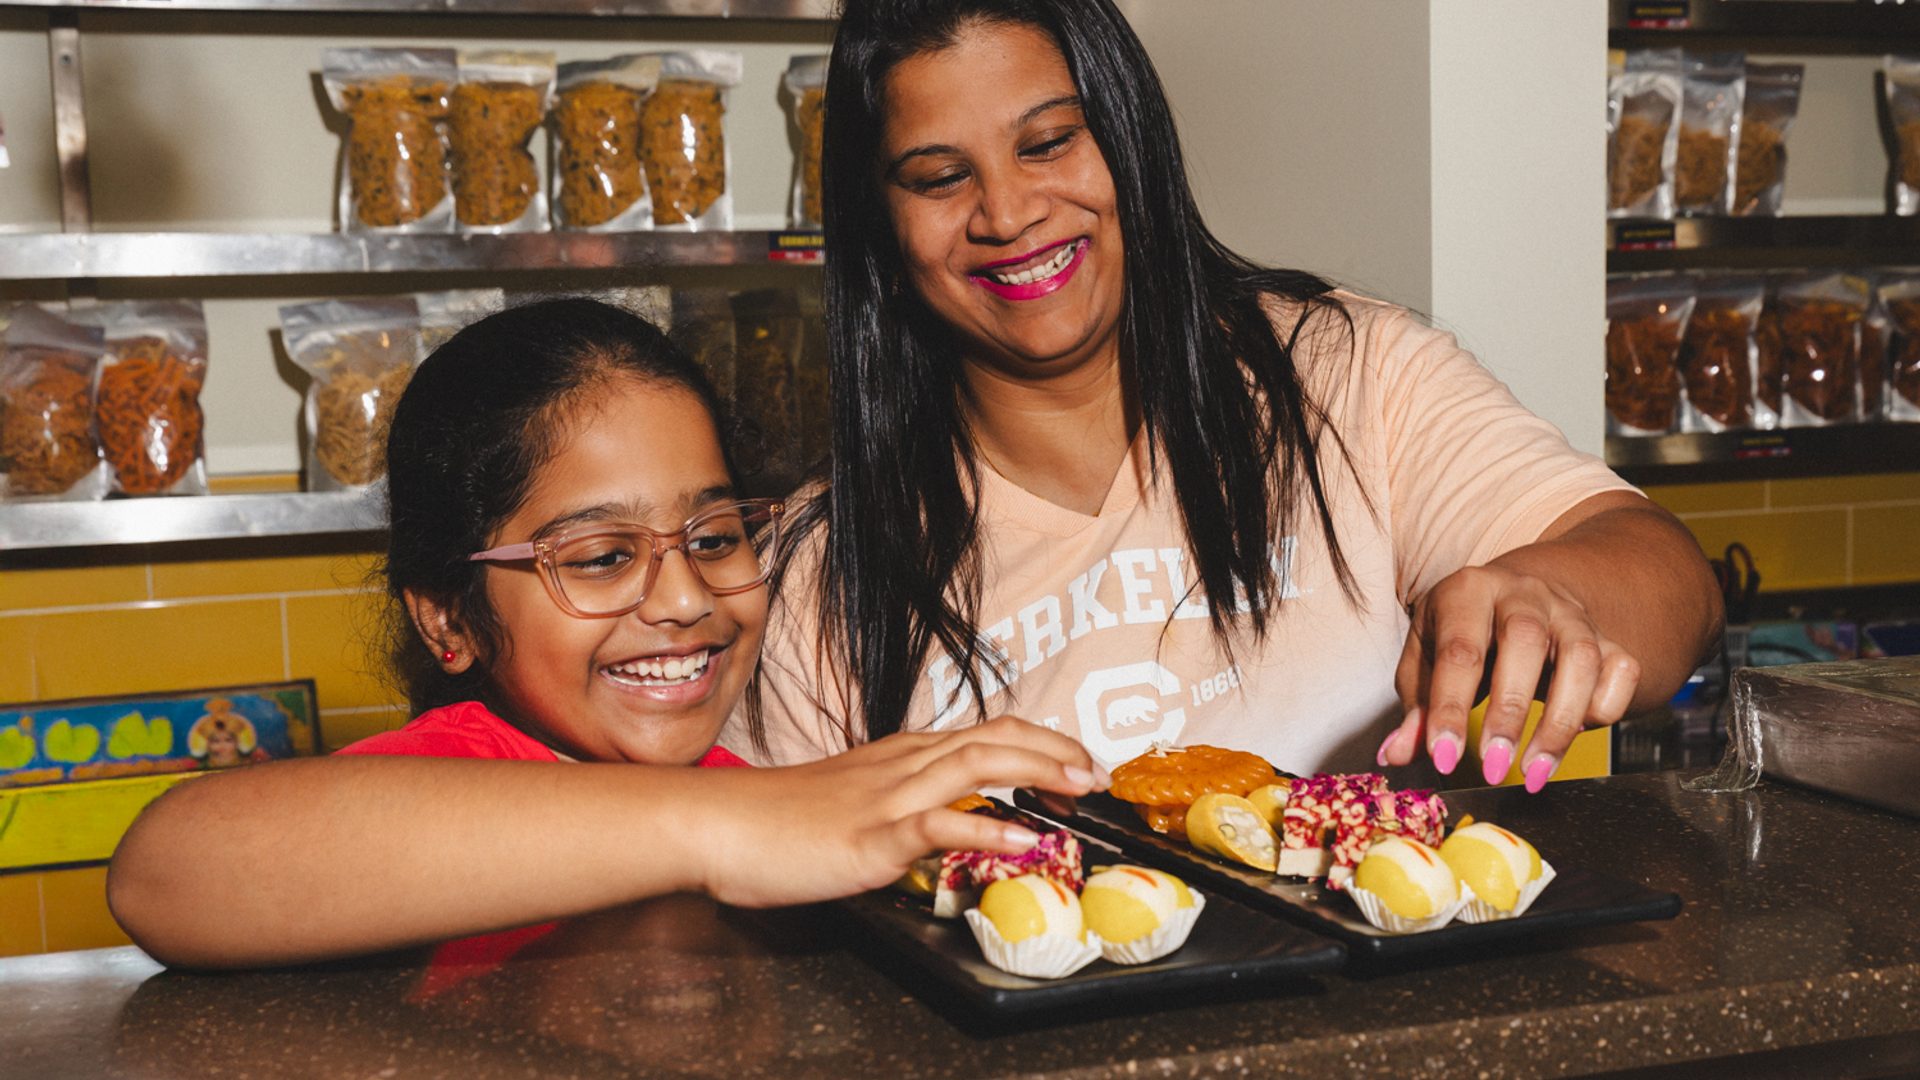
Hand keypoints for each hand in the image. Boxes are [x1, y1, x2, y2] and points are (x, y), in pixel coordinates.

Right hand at [696, 715, 1103, 906]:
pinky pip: (936, 824)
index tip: (1078, 763)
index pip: (985, 733)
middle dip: (1055, 750)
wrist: (718, 824)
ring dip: (1037, 773)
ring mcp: (888, 797)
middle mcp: (903, 766)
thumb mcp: (851, 803)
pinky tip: (1020, 839)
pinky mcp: (870, 835)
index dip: (1040, 743)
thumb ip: (899, 808)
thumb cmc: (777, 819)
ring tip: (1079, 790)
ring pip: (976, 765)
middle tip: (1098, 774)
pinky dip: (984, 828)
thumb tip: (940, 825)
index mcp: (901, 756)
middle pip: (994, 738)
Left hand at [1379, 564, 1640, 791]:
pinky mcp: (1608, 637)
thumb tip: (1395, 755)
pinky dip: (1606, 707)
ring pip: (1582, 659)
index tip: (1444, 758)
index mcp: (1467, 591)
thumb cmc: (1464, 633)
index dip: (1450, 709)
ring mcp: (1570, 614)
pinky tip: (1578, 734)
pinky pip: (1622, 670)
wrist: (1524, 591)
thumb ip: (1416, 708)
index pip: (1459, 651)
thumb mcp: (1428, 658)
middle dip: (1509, 711)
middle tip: (1494, 767)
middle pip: (1525, 641)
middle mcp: (1524, 594)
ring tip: (1535, 772)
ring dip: (1560, 723)